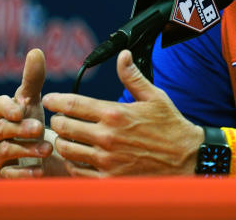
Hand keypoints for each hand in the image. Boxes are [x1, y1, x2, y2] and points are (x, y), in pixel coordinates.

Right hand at [0, 48, 58, 176]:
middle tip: (39, 128)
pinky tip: (40, 171)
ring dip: (25, 149)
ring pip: (4, 151)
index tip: (21, 109)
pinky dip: (24, 173)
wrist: (38, 154)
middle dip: (20, 129)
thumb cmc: (31, 122)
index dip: (8, 107)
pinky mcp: (4, 174)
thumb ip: (33, 78)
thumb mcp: (34, 100)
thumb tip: (36, 51)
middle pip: (1, 129)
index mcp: (0, 112)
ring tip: (47, 148)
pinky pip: (9, 175)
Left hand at [43, 49, 203, 176]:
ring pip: (67, 150)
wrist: (186, 159)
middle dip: (56, 121)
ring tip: (64, 138)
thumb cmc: (170, 126)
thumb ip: (133, 76)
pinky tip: (76, 158)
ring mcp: (107, 160)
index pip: (74, 104)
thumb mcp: (154, 97)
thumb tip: (122, 55)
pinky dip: (72, 164)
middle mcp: (107, 136)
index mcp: (115, 113)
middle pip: (64, 127)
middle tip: (56, 120)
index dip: (56, 100)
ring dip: (61, 143)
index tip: (49, 99)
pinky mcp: (109, 179)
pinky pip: (78, 172)